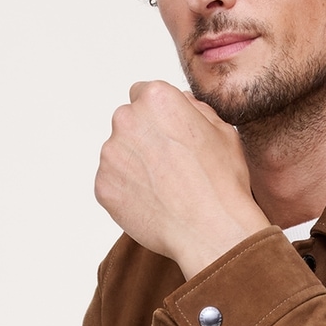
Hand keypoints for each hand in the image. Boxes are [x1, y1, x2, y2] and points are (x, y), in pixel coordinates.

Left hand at [94, 81, 268, 277]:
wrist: (210, 231)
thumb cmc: (222, 183)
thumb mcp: (222, 131)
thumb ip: (195, 108)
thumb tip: (180, 101)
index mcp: (156, 98)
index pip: (143, 94)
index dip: (158, 116)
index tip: (168, 136)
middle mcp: (127, 119)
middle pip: (128, 122)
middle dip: (143, 139)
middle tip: (169, 166)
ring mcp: (110, 154)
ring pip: (118, 153)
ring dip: (134, 165)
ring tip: (164, 189)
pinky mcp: (103, 186)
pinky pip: (112, 183)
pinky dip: (127, 192)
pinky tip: (153, 203)